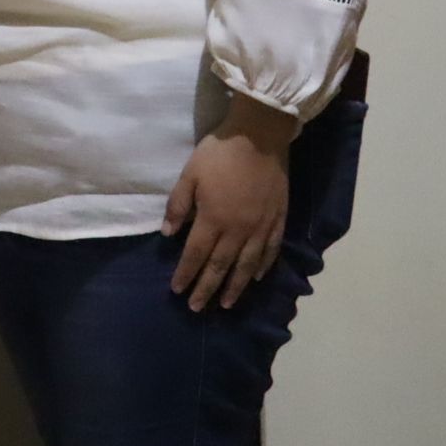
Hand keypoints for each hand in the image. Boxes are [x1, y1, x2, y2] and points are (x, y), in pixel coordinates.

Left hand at [165, 97, 295, 310]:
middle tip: (197, 308)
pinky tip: (256, 278)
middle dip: (207, 289)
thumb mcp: (189, 175)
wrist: (259, 137)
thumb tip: (167, 235)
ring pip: (247, 265)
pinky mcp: (278, 220)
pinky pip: (271, 251)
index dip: (186, 274)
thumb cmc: (219, 154)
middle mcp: (238, 230)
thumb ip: (178, 206)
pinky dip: (262, 267)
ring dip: (235, 286)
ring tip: (227, 304)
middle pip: (220, 266)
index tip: (177, 291)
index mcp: (213, 219)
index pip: (196, 255)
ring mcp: (261, 227)